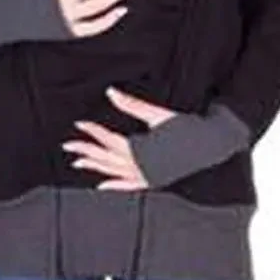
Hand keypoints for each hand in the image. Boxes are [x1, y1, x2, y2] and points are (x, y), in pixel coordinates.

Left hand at [61, 86, 179, 189]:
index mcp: (140, 149)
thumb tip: (111, 92)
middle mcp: (140, 167)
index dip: (93, 131)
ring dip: (96, 167)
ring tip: (78, 162)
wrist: (210, 143)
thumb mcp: (156, 114)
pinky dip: (115, 186)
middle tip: (68, 145)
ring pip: (114, 173)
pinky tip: (101, 186)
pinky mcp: (154, 181)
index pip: (109, 140)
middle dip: (87, 150)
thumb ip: (131, 105)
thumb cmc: (185, 125)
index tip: (79, 124)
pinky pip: (130, 187)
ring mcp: (147, 177)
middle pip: (106, 158)